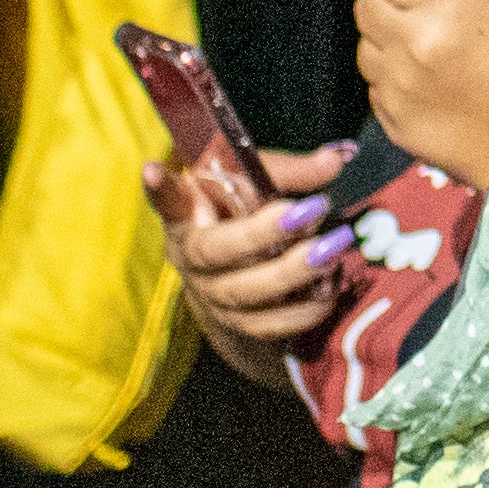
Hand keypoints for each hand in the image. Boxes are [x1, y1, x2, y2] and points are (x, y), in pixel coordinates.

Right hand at [163, 142, 358, 362]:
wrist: (239, 277)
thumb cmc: (242, 217)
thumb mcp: (256, 185)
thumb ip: (289, 173)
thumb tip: (335, 160)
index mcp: (188, 220)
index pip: (169, 203)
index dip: (161, 190)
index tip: (153, 167)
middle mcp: (194, 262)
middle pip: (218, 253)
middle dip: (265, 233)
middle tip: (313, 209)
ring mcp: (215, 299)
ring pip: (246, 295)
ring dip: (294, 274)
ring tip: (334, 249)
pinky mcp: (241, 327)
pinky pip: (270, 326)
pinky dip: (304, 310)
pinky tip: (332, 287)